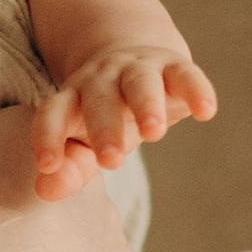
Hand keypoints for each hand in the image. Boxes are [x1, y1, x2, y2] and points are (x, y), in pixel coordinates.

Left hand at [29, 37, 215, 200]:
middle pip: (99, 99)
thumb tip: (45, 190)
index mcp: (73, 98)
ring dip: (146, 105)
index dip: (47, 136)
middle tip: (111, 161)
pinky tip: (206, 112)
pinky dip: (196, 90)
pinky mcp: (174, 67)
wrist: (136, 62)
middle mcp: (102, 79)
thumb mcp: (86, 142)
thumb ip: (71, 166)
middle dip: (104, 127)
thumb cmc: (105, 116)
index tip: (48, 164)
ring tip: (154, 134)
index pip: (53, 113)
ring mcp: (139, 69)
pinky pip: (186, 75)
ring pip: (140, 83)